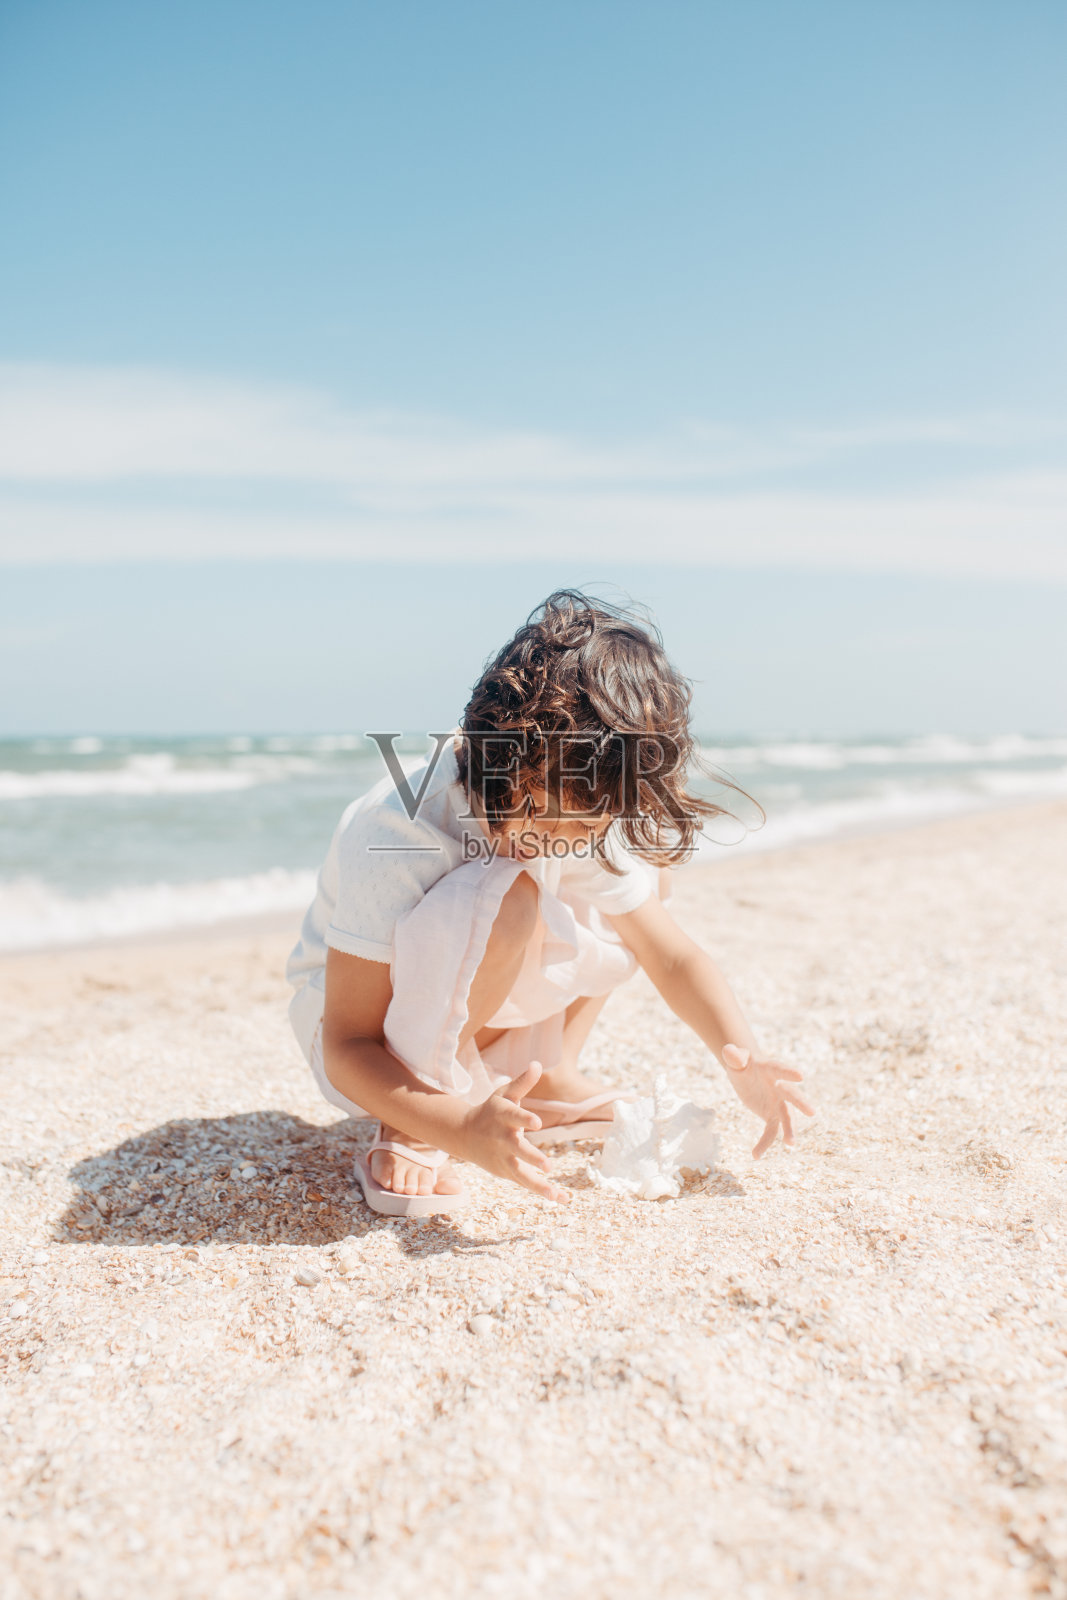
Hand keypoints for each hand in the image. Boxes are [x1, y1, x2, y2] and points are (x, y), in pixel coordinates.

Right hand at [459, 1061, 569, 1203]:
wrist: (464, 1134)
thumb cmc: (491, 1111)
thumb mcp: (504, 1094)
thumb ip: (522, 1083)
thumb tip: (537, 1064)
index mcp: (502, 1117)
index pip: (514, 1117)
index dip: (525, 1119)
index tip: (537, 1123)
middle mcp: (502, 1139)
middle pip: (517, 1150)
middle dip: (531, 1158)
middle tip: (547, 1166)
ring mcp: (502, 1158)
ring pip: (519, 1173)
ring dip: (537, 1185)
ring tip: (554, 1194)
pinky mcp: (506, 1171)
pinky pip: (526, 1183)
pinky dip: (542, 1191)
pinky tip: (561, 1198)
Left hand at [721, 1044, 814, 1157]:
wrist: (747, 1073)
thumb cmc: (741, 1063)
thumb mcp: (735, 1059)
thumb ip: (734, 1056)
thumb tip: (728, 1050)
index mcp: (770, 1070)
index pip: (780, 1069)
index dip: (789, 1072)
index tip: (800, 1075)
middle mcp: (779, 1087)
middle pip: (792, 1095)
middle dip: (801, 1103)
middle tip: (812, 1112)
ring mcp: (777, 1103)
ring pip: (786, 1118)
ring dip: (789, 1130)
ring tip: (791, 1144)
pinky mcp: (771, 1115)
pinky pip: (770, 1131)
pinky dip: (764, 1142)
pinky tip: (756, 1155)